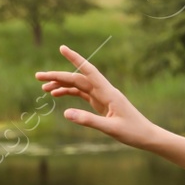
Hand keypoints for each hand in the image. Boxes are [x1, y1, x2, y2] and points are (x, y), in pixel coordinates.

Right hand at [35, 45, 159, 148]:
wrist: (147, 136)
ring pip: (79, 86)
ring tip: (43, 87)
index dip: (76, 59)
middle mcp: (105, 91)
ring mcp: (103, 97)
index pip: (89, 71)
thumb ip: (89, 120)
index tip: (62, 48)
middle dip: (58, 76)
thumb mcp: (111, 129)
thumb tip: (65, 113)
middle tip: (37, 76)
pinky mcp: (102, 103)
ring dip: (61, 85)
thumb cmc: (133, 132)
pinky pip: (83, 94)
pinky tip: (56, 94)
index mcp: (109, 93)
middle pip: (78, 78)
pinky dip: (69, 93)